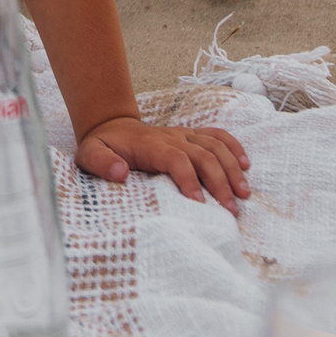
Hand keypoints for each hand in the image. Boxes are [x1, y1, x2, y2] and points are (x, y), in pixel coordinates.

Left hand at [76, 115, 250, 213]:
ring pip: (214, 146)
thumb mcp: (89, 155)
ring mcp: (183, 135)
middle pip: (203, 154)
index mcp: (150, 145)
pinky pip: (217, 135)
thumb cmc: (103, 147)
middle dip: (219, 181)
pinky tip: (246, 164)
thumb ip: (102, 164)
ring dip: (232, 168)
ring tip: (243, 194)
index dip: (189, 179)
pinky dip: (233, 146)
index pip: (176, 159)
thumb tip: (121, 173)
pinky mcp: (191, 136)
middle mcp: (171, 137)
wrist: (111, 127)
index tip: (199, 203)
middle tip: (230, 209)